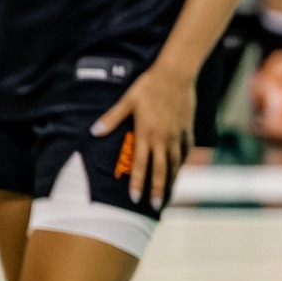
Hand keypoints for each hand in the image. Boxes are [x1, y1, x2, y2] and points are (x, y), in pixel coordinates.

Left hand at [91, 64, 196, 206]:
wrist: (176, 75)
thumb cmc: (148, 86)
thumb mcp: (127, 101)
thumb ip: (111, 118)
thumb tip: (94, 131)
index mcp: (146, 133)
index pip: (140, 164)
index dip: (137, 182)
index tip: (135, 198)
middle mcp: (163, 138)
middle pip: (161, 169)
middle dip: (158, 189)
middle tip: (156, 206)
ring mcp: (177, 135)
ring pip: (175, 163)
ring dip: (172, 180)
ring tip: (169, 194)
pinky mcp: (187, 129)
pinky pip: (186, 150)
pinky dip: (183, 162)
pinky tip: (180, 169)